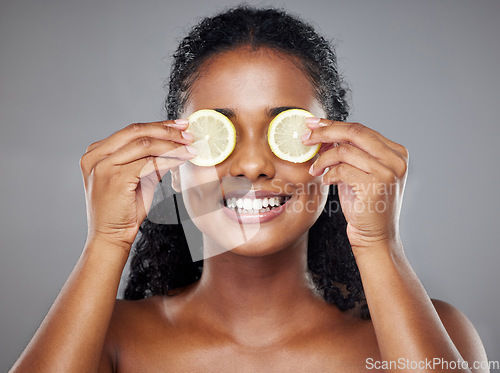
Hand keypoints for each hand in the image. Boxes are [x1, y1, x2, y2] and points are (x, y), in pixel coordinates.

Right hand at [79, 120, 195, 251]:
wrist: (111, 236)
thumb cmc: (123, 210)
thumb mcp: (134, 177)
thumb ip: (145, 160)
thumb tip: (172, 144)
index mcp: (96, 152)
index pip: (131, 130)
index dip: (158, 125)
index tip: (179, 126)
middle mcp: (95, 156)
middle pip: (136, 132)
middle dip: (166, 130)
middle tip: (188, 133)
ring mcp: (102, 166)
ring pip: (144, 145)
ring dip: (172, 145)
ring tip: (190, 148)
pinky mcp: (115, 178)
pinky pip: (149, 162)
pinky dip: (169, 160)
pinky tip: (182, 160)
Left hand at [302, 118, 408, 250]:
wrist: (374, 236)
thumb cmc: (364, 205)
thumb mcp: (357, 173)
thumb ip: (348, 153)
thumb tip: (322, 132)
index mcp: (395, 152)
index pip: (360, 129)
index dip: (333, 125)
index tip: (312, 123)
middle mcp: (396, 159)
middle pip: (354, 133)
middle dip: (324, 132)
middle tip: (305, 137)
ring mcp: (388, 172)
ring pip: (344, 151)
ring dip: (323, 159)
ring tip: (314, 170)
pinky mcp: (376, 185)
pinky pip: (342, 169)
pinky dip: (328, 174)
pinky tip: (326, 181)